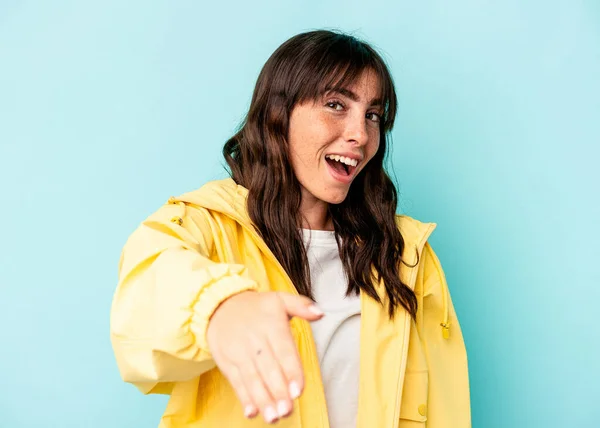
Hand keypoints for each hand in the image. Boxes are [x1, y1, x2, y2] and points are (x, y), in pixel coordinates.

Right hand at [206, 291, 323, 423]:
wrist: (218, 305)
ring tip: (273, 417)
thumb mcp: (279, 298)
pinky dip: (244, 398)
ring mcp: (239, 353)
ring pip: (252, 379)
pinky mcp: (227, 363)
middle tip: (287, 410)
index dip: (291, 371)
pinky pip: (236, 382)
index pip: (283, 351)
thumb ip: (302, 306)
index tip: (298, 390)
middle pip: (268, 369)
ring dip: (263, 400)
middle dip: (278, 391)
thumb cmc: (256, 306)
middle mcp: (255, 340)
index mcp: (271, 325)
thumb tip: (320, 313)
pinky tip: (252, 411)